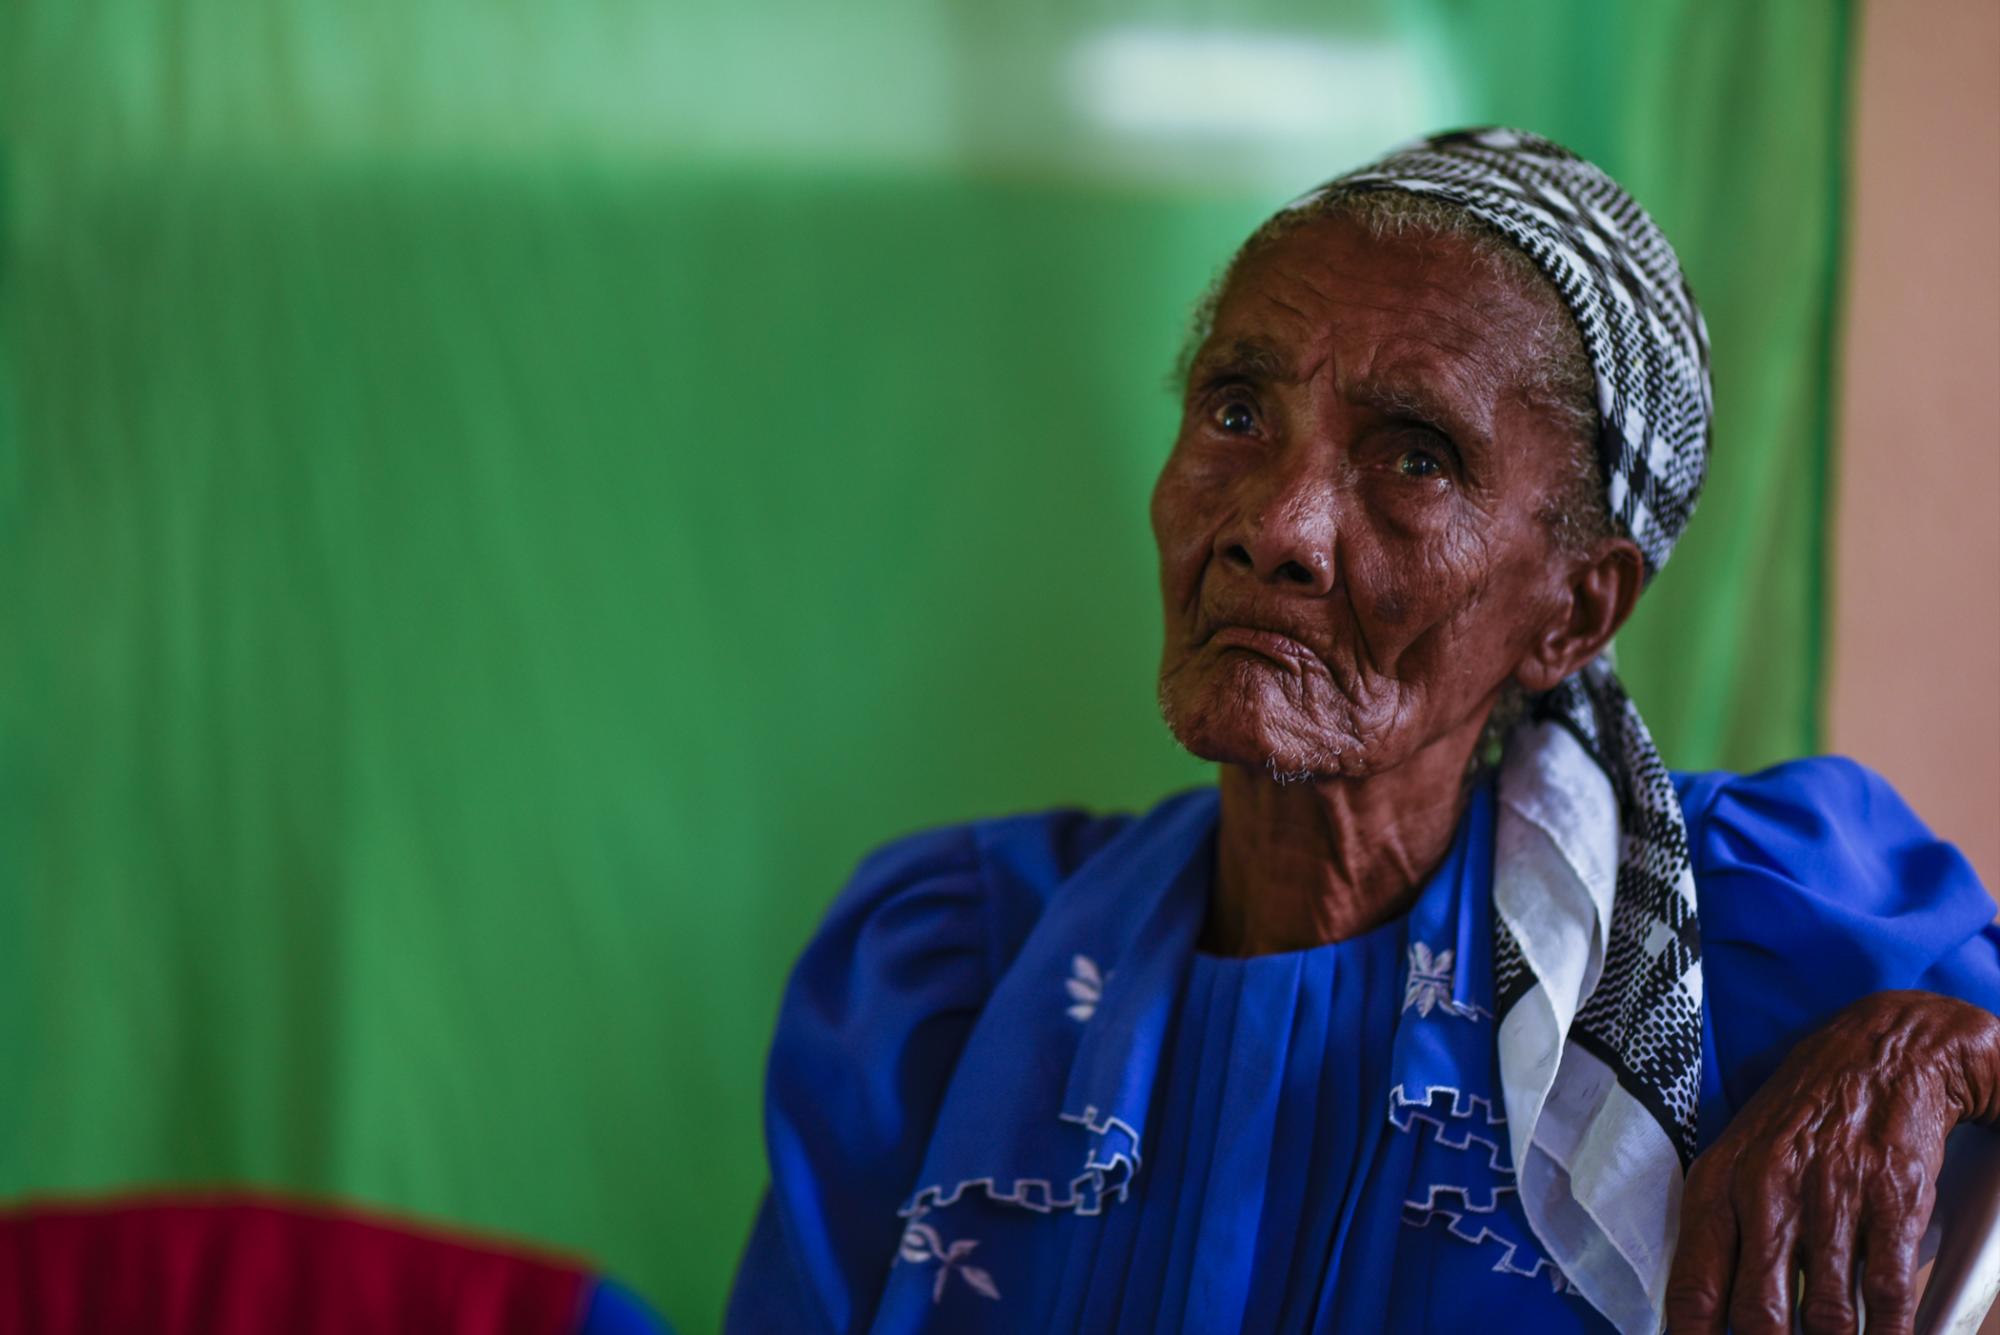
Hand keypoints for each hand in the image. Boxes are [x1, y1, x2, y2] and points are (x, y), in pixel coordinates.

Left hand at [1665, 990, 1999, 1334]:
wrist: (1882, 1053)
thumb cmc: (1803, 1117)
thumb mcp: (1741, 1159)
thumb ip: (1725, 1231)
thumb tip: (1707, 1311)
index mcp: (1718, 1184)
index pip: (1692, 1287)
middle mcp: (1767, 1191)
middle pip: (1759, 1314)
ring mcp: (1831, 1195)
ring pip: (1828, 1316)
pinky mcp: (1892, 1199)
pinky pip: (1888, 1292)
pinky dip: (1889, 1333)